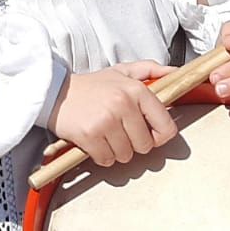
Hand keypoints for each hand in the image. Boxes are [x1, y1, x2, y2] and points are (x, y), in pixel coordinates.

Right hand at [47, 61, 177, 167]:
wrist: (55, 92)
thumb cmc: (91, 85)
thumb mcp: (121, 71)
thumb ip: (150, 70)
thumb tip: (174, 73)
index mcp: (136, 89)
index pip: (166, 127)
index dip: (158, 136)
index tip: (148, 134)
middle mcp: (123, 104)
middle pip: (145, 146)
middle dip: (133, 143)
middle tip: (119, 130)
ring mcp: (106, 121)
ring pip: (126, 156)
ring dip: (116, 150)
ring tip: (105, 133)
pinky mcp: (90, 136)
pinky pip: (107, 160)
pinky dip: (101, 155)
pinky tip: (94, 140)